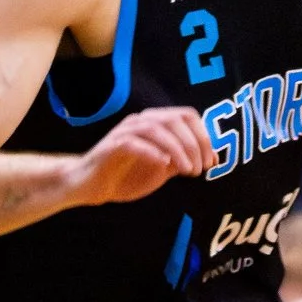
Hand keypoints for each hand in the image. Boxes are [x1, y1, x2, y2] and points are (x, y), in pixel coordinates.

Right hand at [64, 105, 213, 207]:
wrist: (89, 186)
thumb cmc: (125, 175)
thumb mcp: (161, 169)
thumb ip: (183, 160)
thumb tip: (212, 158)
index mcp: (155, 122)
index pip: (187, 115)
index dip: (204, 136)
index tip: (212, 161)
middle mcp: (141, 120)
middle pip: (175, 119)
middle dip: (194, 143)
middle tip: (201, 168)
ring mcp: (125, 131)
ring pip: (157, 129)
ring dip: (178, 149)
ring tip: (188, 171)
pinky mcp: (112, 146)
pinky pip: (134, 143)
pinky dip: (152, 152)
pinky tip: (164, 165)